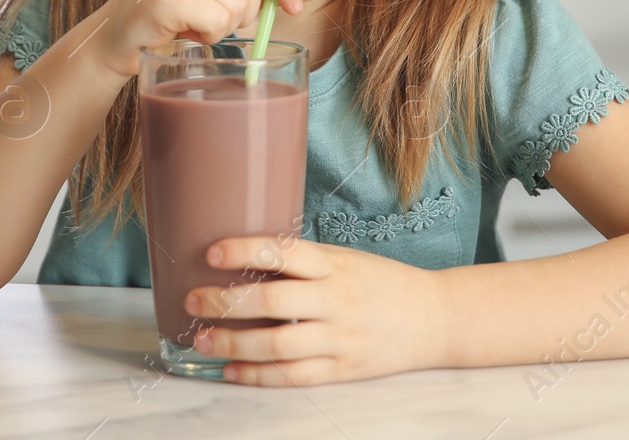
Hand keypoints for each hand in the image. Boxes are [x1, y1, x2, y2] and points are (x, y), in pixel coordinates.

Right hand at [94, 0, 303, 78]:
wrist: (115, 38)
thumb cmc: (168, 16)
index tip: (294, 5)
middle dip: (247, 11)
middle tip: (220, 21)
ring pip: (237, 3)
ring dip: (224, 27)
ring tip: (196, 25)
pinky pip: (218, 21)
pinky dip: (209, 36)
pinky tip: (187, 32)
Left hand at [183, 233, 449, 385]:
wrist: (436, 317)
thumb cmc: (382, 282)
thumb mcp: (346, 260)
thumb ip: (303, 263)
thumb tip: (244, 259)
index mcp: (335, 265)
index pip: (284, 252)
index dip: (245, 251)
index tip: (212, 252)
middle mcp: (336, 300)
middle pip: (273, 302)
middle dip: (226, 302)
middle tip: (192, 299)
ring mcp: (340, 338)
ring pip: (277, 345)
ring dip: (233, 343)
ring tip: (202, 338)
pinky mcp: (344, 369)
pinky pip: (294, 376)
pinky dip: (258, 376)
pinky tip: (231, 371)